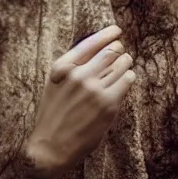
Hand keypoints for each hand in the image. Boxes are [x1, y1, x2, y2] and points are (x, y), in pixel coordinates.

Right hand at [25, 24, 135, 178]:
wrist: (49, 148)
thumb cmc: (53, 116)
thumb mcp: (55, 85)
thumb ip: (71, 67)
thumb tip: (98, 50)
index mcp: (62, 67)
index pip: (90, 42)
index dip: (107, 34)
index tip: (116, 30)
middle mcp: (78, 74)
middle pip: (110, 50)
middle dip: (118, 49)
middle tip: (121, 53)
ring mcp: (93, 89)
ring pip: (121, 63)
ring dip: (125, 63)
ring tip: (124, 66)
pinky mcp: (108, 104)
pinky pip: (127, 80)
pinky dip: (128, 78)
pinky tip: (124, 81)